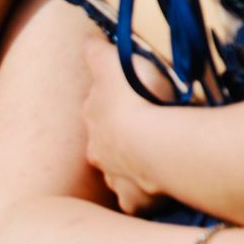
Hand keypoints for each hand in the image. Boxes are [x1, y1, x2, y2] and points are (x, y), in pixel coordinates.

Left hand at [82, 40, 166, 213]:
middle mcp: (99, 155)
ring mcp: (116, 180)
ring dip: (131, 170)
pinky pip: (138, 201)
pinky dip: (145, 197)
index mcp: (95, 124)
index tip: (121, 103)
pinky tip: (158, 193)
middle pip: (103, 148)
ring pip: (119, 176)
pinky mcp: (134, 201)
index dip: (107, 107)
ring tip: (152, 164)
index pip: (96, 113)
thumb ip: (99, 56)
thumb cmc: (135, 102)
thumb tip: (85, 42)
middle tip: (138, 137)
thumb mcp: (114, 68)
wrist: (154, 146)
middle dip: (115, 143)